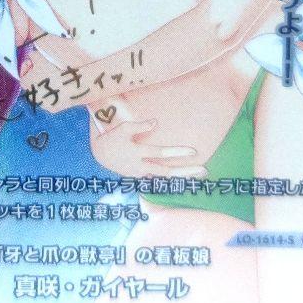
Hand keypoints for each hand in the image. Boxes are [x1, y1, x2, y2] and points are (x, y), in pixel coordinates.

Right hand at [90, 119, 205, 178]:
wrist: (99, 155)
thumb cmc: (112, 138)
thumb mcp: (123, 128)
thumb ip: (139, 125)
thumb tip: (155, 122)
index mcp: (138, 153)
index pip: (161, 154)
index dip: (177, 152)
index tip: (194, 151)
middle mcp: (141, 167)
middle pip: (167, 173)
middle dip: (186, 172)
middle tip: (203, 170)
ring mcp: (140, 174)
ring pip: (164, 179)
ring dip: (181, 177)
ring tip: (198, 175)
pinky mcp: (139, 177)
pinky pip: (158, 180)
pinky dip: (171, 180)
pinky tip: (184, 178)